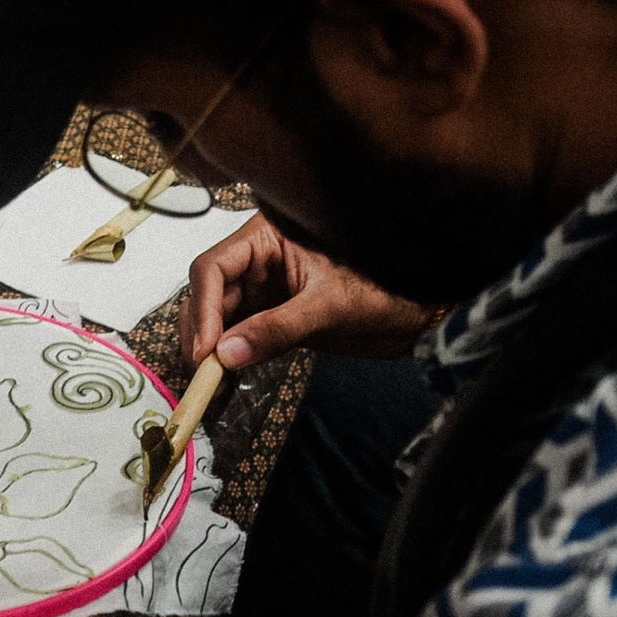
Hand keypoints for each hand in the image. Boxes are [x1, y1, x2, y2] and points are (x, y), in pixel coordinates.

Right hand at [180, 212, 438, 367]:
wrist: (415, 315)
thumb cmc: (383, 291)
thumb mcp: (328, 306)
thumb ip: (276, 328)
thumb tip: (226, 355)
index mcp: (267, 236)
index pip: (214, 267)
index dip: (203, 308)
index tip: (204, 349)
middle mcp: (256, 259)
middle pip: (208, 293)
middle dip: (201, 331)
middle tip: (202, 371)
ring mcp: (261, 288)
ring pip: (217, 317)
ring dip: (210, 347)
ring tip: (209, 380)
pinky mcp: (269, 315)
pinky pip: (236, 334)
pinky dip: (228, 355)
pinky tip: (223, 377)